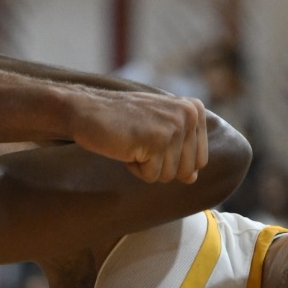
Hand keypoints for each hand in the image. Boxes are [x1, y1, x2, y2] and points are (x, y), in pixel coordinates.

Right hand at [68, 89, 207, 183]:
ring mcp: (175, 127)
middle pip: (188, 171)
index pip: (200, 160)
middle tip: (141, 142)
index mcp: (195, 109)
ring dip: (146, 166)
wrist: (88, 111)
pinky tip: (126, 147)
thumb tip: (193, 178)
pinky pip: (152, 176)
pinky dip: (135, 168)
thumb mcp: (159, 130)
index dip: (172, 160)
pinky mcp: (158, 141)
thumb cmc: (123, 121)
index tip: (153, 139)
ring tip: (133, 142)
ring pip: (169, 176)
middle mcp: (189, 114)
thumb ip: (181, 151)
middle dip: (161, 165)